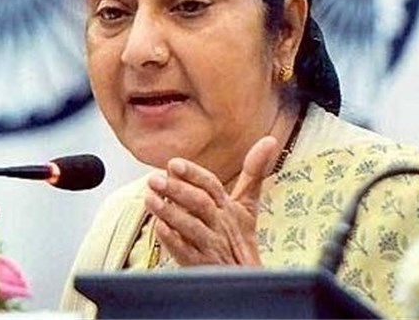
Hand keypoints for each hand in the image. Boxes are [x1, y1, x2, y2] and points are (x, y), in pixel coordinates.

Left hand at [145, 136, 278, 265]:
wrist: (244, 279)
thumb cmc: (239, 238)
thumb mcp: (247, 206)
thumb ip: (253, 173)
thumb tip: (269, 140)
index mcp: (229, 207)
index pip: (212, 185)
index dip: (193, 174)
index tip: (173, 164)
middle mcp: (220, 225)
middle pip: (200, 204)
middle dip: (177, 190)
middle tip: (153, 179)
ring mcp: (211, 246)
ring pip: (191, 227)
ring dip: (169, 212)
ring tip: (149, 198)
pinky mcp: (202, 266)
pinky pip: (186, 252)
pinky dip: (172, 240)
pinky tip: (158, 227)